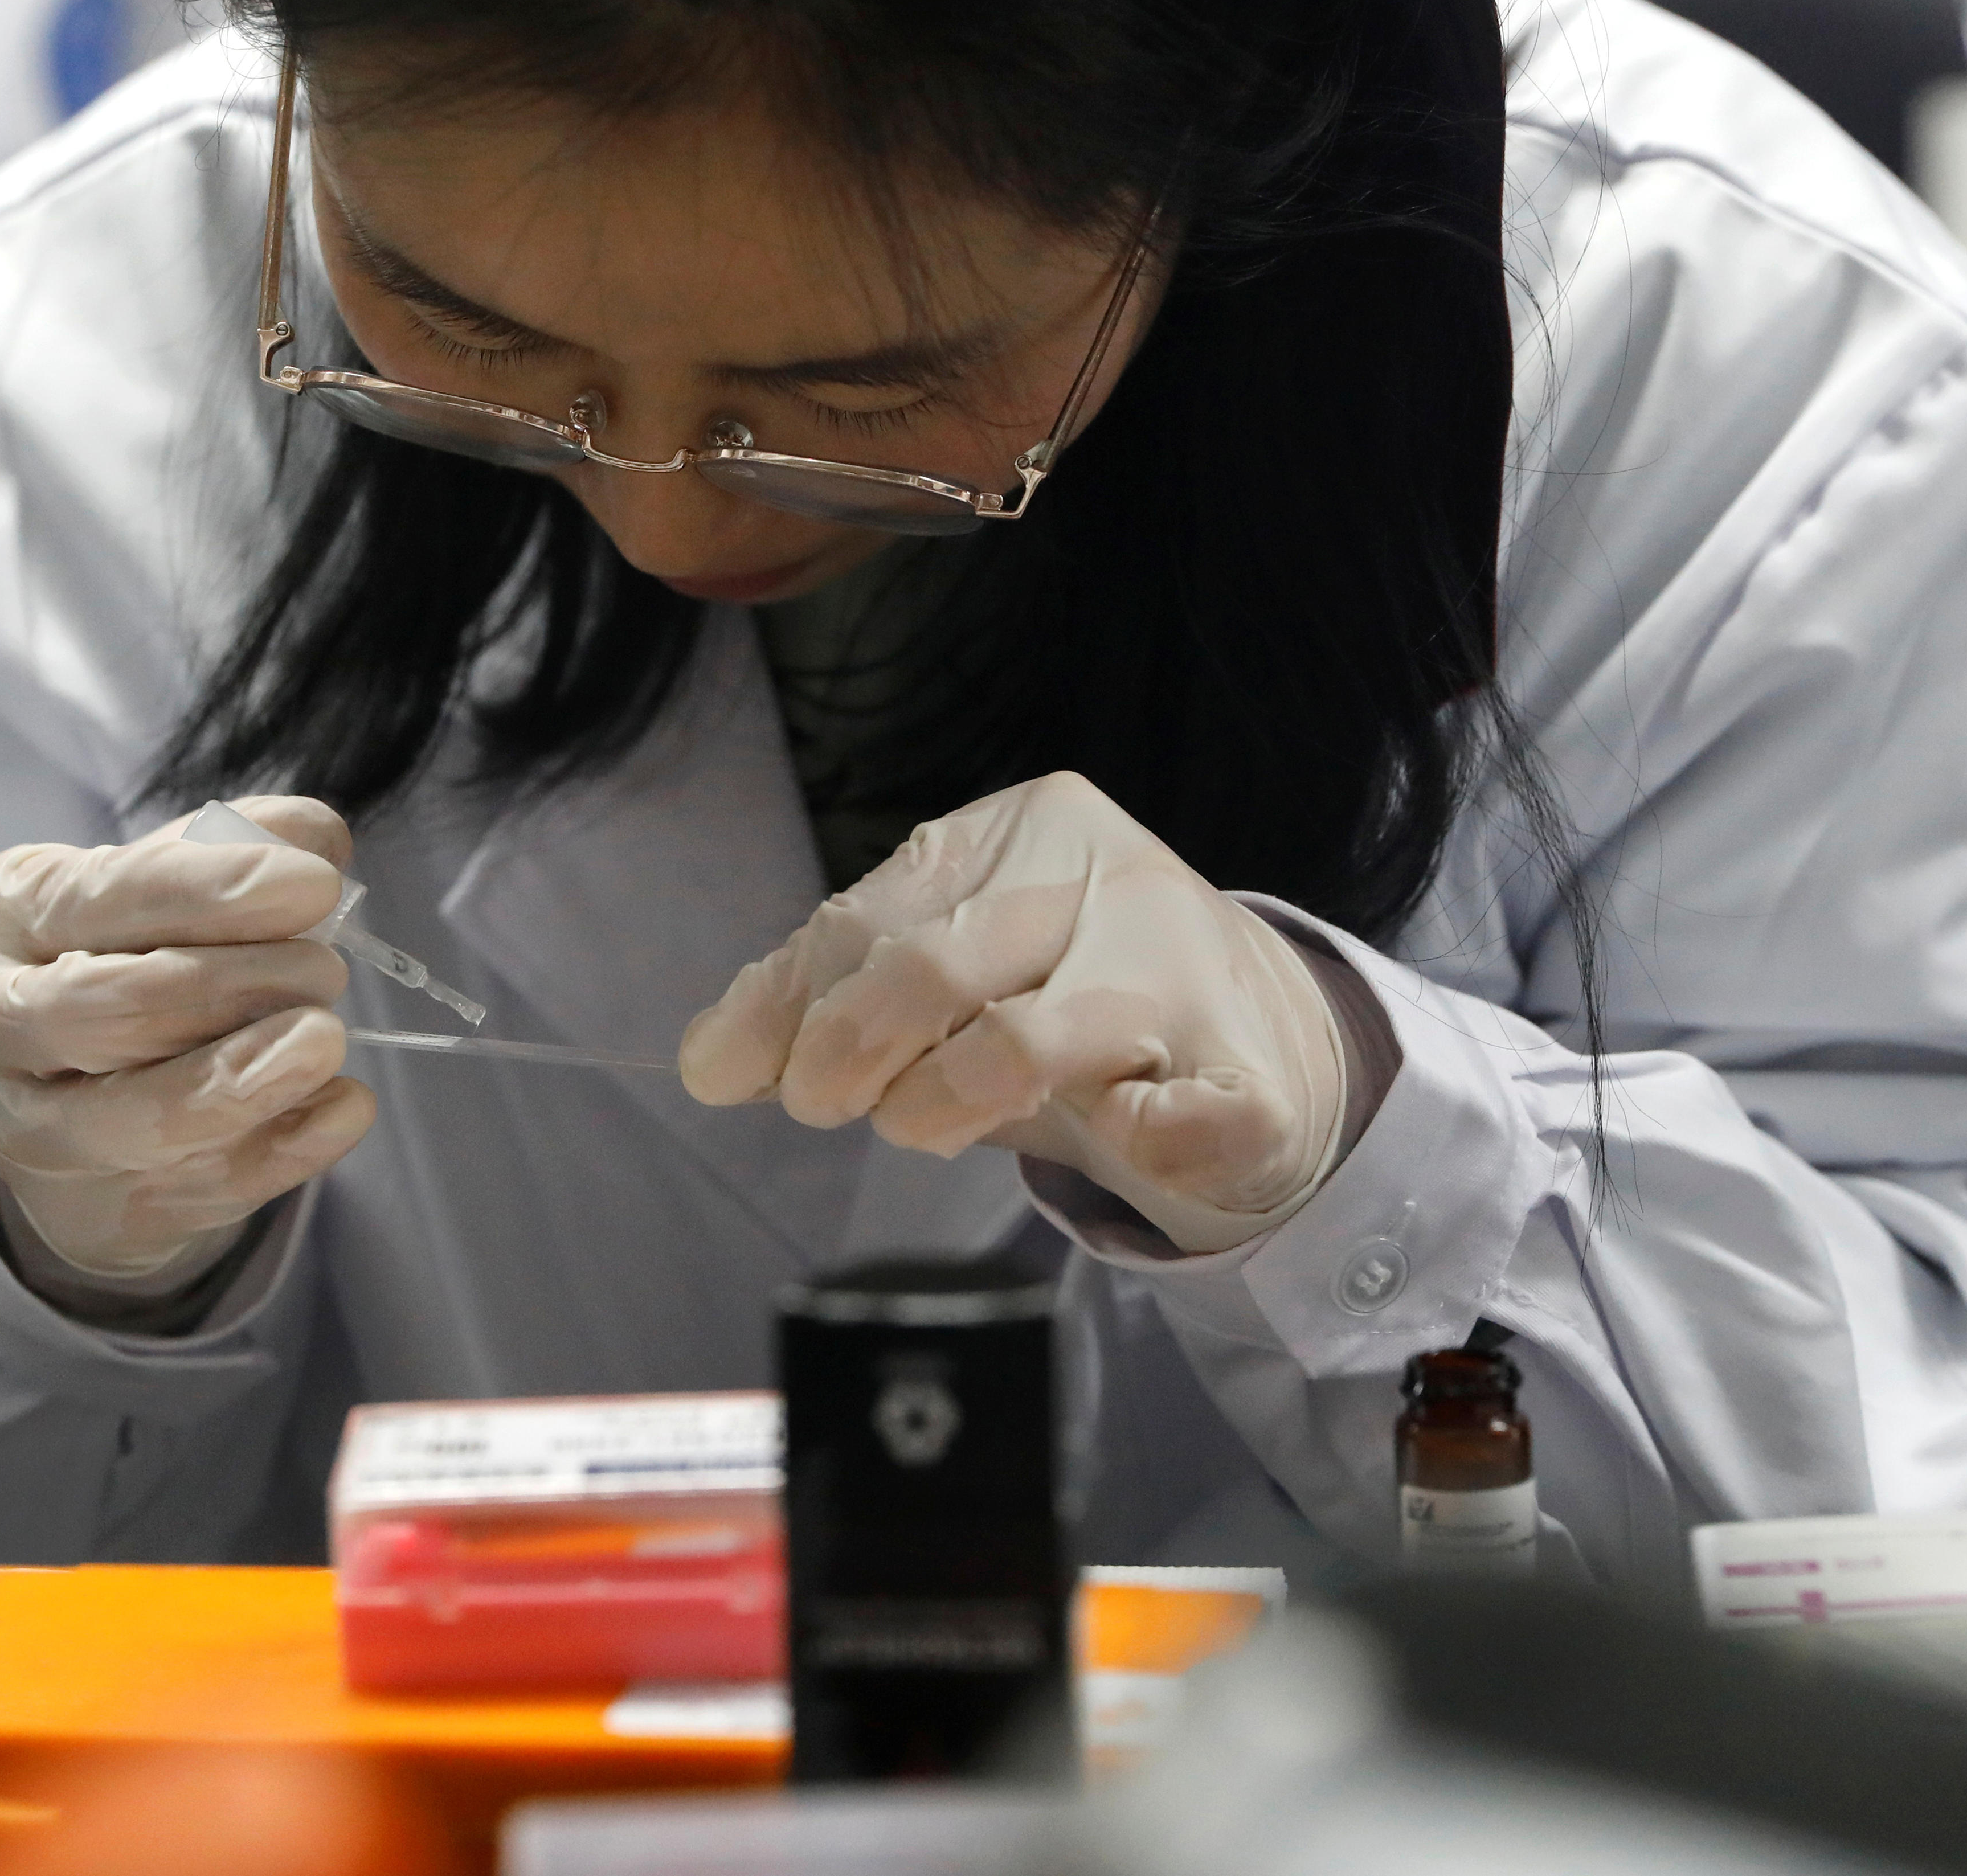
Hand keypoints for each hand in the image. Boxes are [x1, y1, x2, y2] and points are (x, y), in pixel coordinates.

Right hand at [0, 796, 375, 1277]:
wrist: (48, 1097)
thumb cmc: (107, 959)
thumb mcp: (138, 885)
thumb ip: (221, 847)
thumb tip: (309, 839)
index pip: (100, 898)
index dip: (210, 891)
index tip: (313, 884)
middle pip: (108, 1009)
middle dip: (232, 984)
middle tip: (326, 969)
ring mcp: (35, 1134)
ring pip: (139, 1117)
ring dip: (247, 1076)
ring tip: (327, 1039)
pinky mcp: (99, 1213)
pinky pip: (202, 1187)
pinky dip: (285, 1149)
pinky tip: (342, 1106)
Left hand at [679, 772, 1348, 1253]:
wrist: (1256, 1029)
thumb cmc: (1065, 993)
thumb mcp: (948, 965)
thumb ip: (835, 991)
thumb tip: (710, 1056)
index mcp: (1027, 825)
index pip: (867, 913)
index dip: (782, 1001)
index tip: (728, 1072)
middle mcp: (1109, 878)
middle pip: (931, 965)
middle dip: (846, 1053)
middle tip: (825, 1105)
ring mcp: (1186, 975)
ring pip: (1022, 1045)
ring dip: (940, 1107)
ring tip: (922, 1126)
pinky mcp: (1253, 1082)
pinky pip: (1164, 1124)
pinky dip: (1123, 1139)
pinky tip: (1113, 1130)